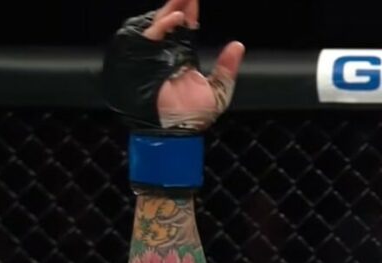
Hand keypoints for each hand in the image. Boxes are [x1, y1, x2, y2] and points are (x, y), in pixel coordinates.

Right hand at [103, 0, 244, 131]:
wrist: (176, 131)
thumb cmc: (193, 117)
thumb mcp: (218, 91)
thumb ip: (227, 69)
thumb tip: (238, 46)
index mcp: (183, 58)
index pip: (185, 28)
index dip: (190, 12)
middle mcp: (167, 54)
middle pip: (170, 22)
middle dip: (178, 4)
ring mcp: (153, 56)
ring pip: (158, 25)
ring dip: (170, 10)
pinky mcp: (143, 60)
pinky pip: (149, 37)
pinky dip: (162, 26)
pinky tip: (176, 18)